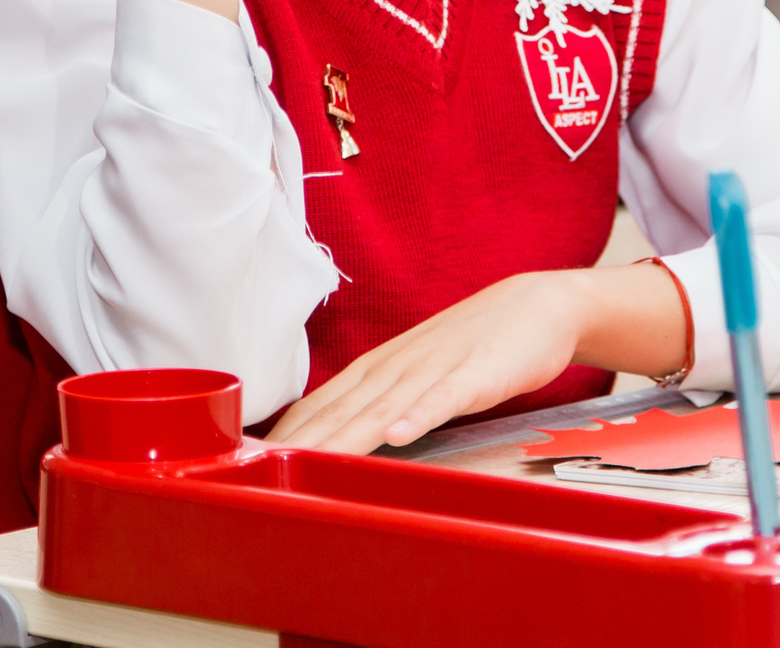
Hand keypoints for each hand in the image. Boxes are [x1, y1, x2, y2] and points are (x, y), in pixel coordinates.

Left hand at [267, 263, 691, 452]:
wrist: (536, 306)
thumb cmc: (473, 346)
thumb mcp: (416, 374)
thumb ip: (377, 404)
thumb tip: (336, 438)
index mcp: (377, 368)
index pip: (318, 406)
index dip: (282, 435)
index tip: (242, 465)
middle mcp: (395, 367)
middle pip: (338, 411)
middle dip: (297, 444)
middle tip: (254, 474)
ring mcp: (434, 369)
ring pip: (380, 408)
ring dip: (343, 436)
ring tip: (307, 463)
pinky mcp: (474, 375)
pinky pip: (443, 399)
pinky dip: (419, 415)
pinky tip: (398, 434)